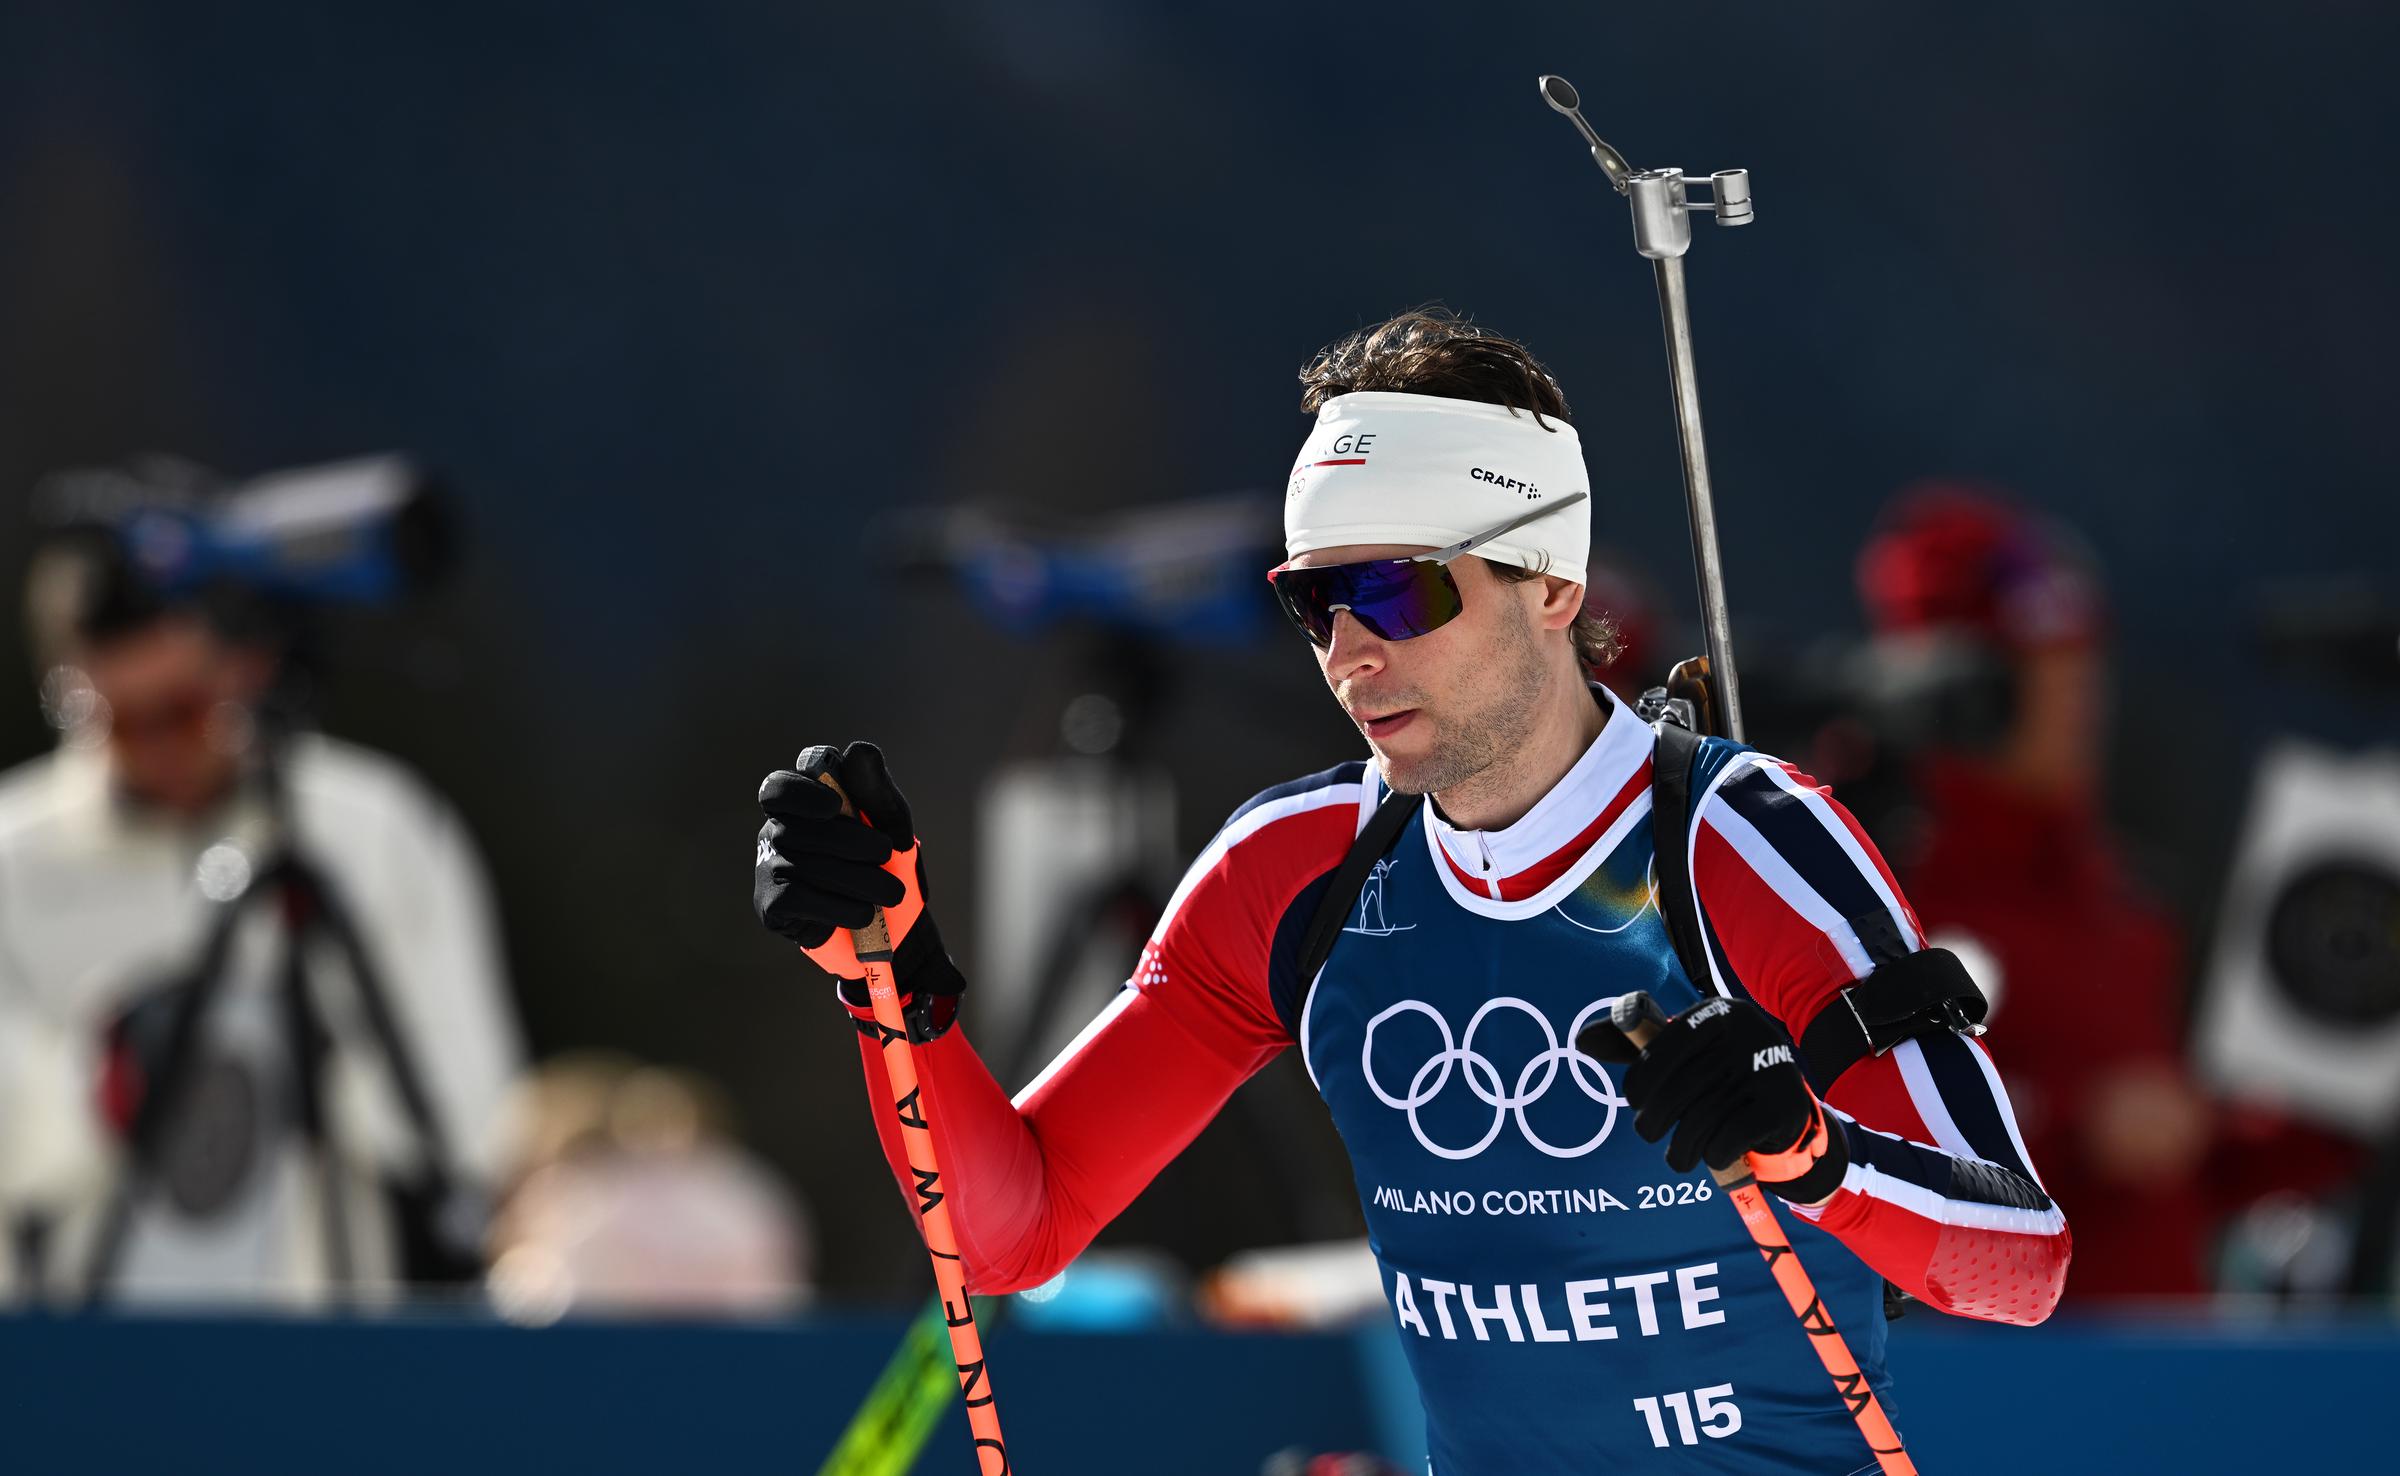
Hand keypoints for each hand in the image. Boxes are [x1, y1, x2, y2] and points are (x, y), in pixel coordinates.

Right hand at [753, 741, 963, 1038]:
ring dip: (858, 879)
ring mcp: (770, 866)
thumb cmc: (888, 864)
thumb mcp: (891, 823)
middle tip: (886, 855)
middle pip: (800, 828)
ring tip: (891, 893)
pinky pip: (799, 898)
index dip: (802, 793)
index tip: (836, 806)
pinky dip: (839, 906)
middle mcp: (778, 829)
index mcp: (804, 803)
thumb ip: (875, 788)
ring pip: (805, 864)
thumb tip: (858, 749)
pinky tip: (863, 913)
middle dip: (851, 841)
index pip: (781, 787)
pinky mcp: (771, 903)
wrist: (895, 927)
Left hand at [1579, 996, 1846, 1203]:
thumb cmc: (1716, 1075)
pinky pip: (1729, 1137)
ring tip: (1677, 1157)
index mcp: (1715, 1013)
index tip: (1634, 1101)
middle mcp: (1746, 1032)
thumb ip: (1630, 1043)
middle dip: (1653, 1120)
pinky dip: (1712, 1155)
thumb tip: (1580, 1041)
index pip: (1662, 1048)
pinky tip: (1710, 1156)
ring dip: (1680, 1148)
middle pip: (1678, 1088)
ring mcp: (1768, 1067)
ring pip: (1701, 1118)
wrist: (1784, 1106)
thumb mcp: (1678, 1051)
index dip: (1639, 1080)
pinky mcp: (1783, 1105)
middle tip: (1649, 1133)